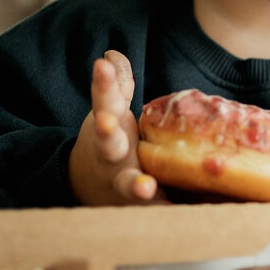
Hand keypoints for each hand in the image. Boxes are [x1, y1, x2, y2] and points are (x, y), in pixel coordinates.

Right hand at [69, 50, 167, 205]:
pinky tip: (178, 214)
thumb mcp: (109, 112)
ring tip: (145, 188)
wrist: (91, 186)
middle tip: (106, 123)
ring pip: (128, 184)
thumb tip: (112, 55)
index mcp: (108, 127)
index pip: (104, 100)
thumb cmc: (111, 141)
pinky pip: (155, 209)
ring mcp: (123, 180)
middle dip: (105, 133)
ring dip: (137, 186)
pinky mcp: (140, 204)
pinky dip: (164, 212)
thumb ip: (114, 86)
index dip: (103, 83)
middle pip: (108, 144)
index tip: (101, 65)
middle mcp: (113, 154)